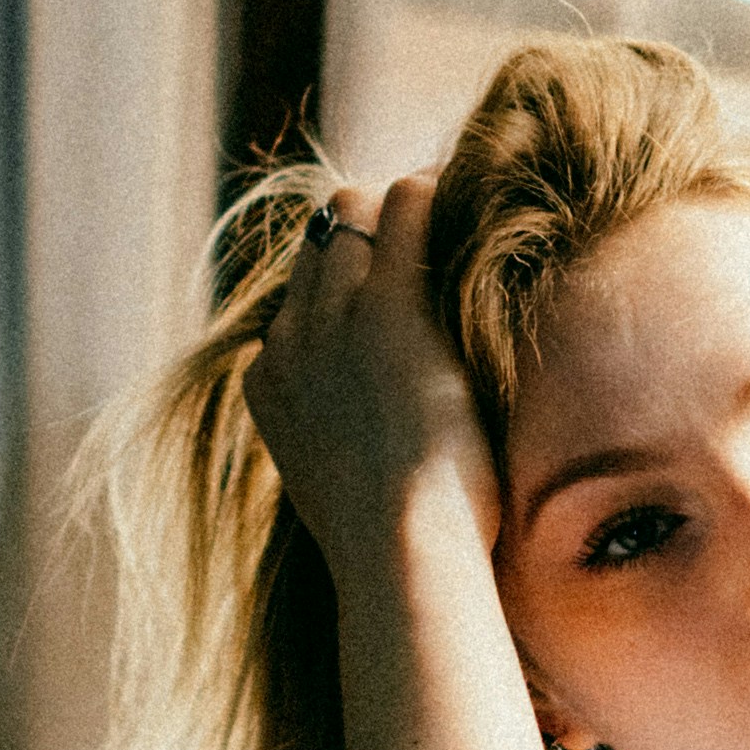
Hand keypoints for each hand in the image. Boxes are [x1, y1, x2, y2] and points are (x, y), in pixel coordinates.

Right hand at [241, 176, 500, 590]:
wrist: (397, 553)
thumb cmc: (395, 548)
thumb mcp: (347, 494)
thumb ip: (347, 449)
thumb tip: (374, 445)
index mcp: (272, 383)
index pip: (303, 298)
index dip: (350, 286)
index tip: (395, 296)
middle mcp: (290, 336)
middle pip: (322, 242)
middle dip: (371, 238)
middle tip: (432, 251)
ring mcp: (334, 313)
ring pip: (352, 210)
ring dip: (403, 213)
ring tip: (457, 225)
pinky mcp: (389, 302)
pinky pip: (407, 202)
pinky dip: (440, 196)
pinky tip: (478, 207)